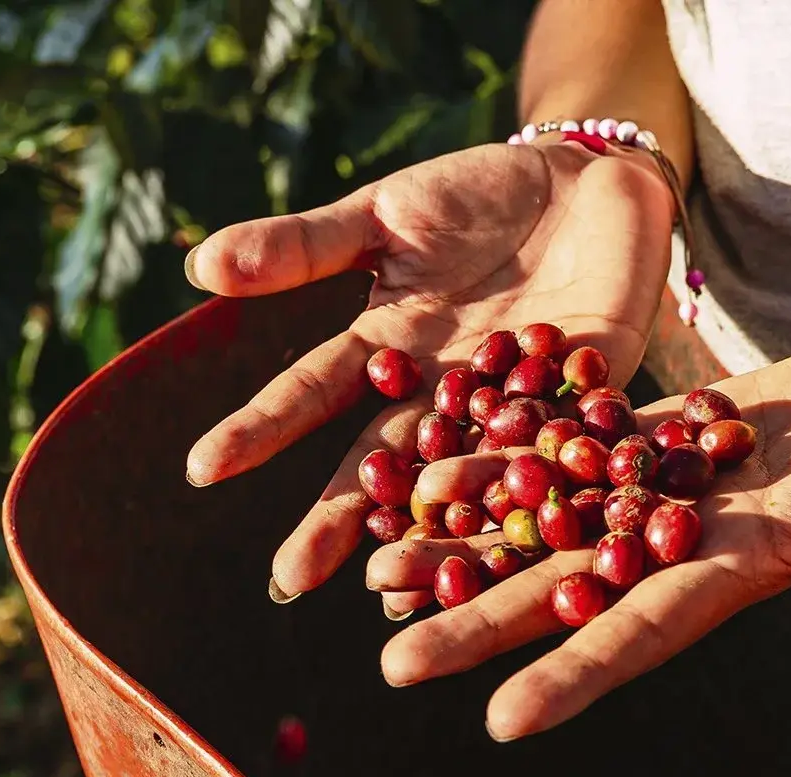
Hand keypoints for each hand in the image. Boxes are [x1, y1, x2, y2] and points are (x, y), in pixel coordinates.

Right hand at [182, 139, 675, 607]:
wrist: (593, 179)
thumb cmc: (475, 192)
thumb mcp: (383, 212)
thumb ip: (302, 245)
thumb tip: (198, 265)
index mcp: (384, 351)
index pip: (311, 393)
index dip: (258, 429)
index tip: (202, 468)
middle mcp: (436, 396)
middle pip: (378, 465)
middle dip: (335, 521)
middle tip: (288, 579)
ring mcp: (505, 410)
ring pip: (459, 480)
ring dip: (425, 533)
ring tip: (387, 583)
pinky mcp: (586, 408)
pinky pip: (556, 460)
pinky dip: (534, 505)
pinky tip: (508, 554)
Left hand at [366, 329, 790, 740]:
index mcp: (739, 570)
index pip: (642, 632)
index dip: (575, 677)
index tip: (502, 723)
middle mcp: (678, 542)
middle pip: (563, 592)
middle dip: (479, 628)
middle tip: (392, 663)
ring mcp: (658, 488)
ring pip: (542, 524)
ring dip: (464, 547)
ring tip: (377, 570)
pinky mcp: (651, 433)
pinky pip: (559, 446)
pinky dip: (497, 459)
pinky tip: (425, 471)